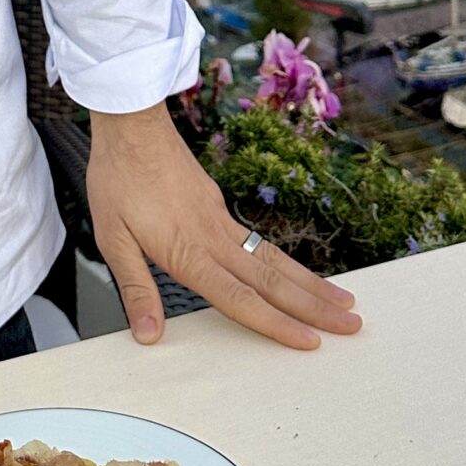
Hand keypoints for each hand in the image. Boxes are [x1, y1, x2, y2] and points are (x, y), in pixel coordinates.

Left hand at [87, 103, 361, 350]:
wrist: (131, 124)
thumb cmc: (118, 179)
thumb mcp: (111, 239)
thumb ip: (135, 288)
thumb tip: (149, 334)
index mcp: (190, 252)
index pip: (240, 298)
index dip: (277, 324)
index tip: (311, 342)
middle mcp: (215, 238)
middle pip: (273, 281)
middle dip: (316, 307)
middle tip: (353, 324)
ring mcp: (222, 220)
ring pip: (275, 259)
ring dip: (311, 285)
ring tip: (344, 300)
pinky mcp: (219, 206)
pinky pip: (261, 242)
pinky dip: (287, 263)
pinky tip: (296, 274)